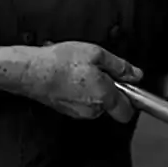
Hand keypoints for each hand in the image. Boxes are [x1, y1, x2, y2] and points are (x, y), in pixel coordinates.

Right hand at [22, 42, 141, 121]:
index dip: (131, 98)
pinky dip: (79, 91)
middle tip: (99, 70)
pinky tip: (70, 76)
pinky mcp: (66, 110)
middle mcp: (92, 110)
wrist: (32, 71)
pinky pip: (80, 101)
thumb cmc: (61, 62)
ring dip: (93, 88)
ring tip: (81, 70)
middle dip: (109, 89)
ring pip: (95, 103)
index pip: (128, 112)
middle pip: (111, 105)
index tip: (127, 84)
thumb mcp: (97, 54)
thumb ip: (120, 66)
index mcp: (105, 97)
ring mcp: (78, 112)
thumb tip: (135, 74)